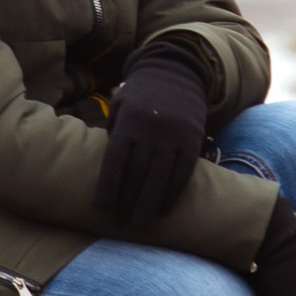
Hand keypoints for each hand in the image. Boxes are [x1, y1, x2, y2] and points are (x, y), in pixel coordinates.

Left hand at [92, 39, 210, 229]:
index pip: (115, 161)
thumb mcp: (120, 105)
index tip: (101, 208)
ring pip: (160, 178)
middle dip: (127, 201)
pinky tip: (162, 209)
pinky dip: (171, 194)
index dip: (108, 187)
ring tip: (139, 224)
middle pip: (137, 174)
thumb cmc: (140, 95)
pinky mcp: (193, 140)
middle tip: (119, 223)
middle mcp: (152, 129)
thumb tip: (109, 172)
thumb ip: (114, 134)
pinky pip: (182, 174)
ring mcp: (175, 136)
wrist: (176, 71)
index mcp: (129, 121)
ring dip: (148, 205)